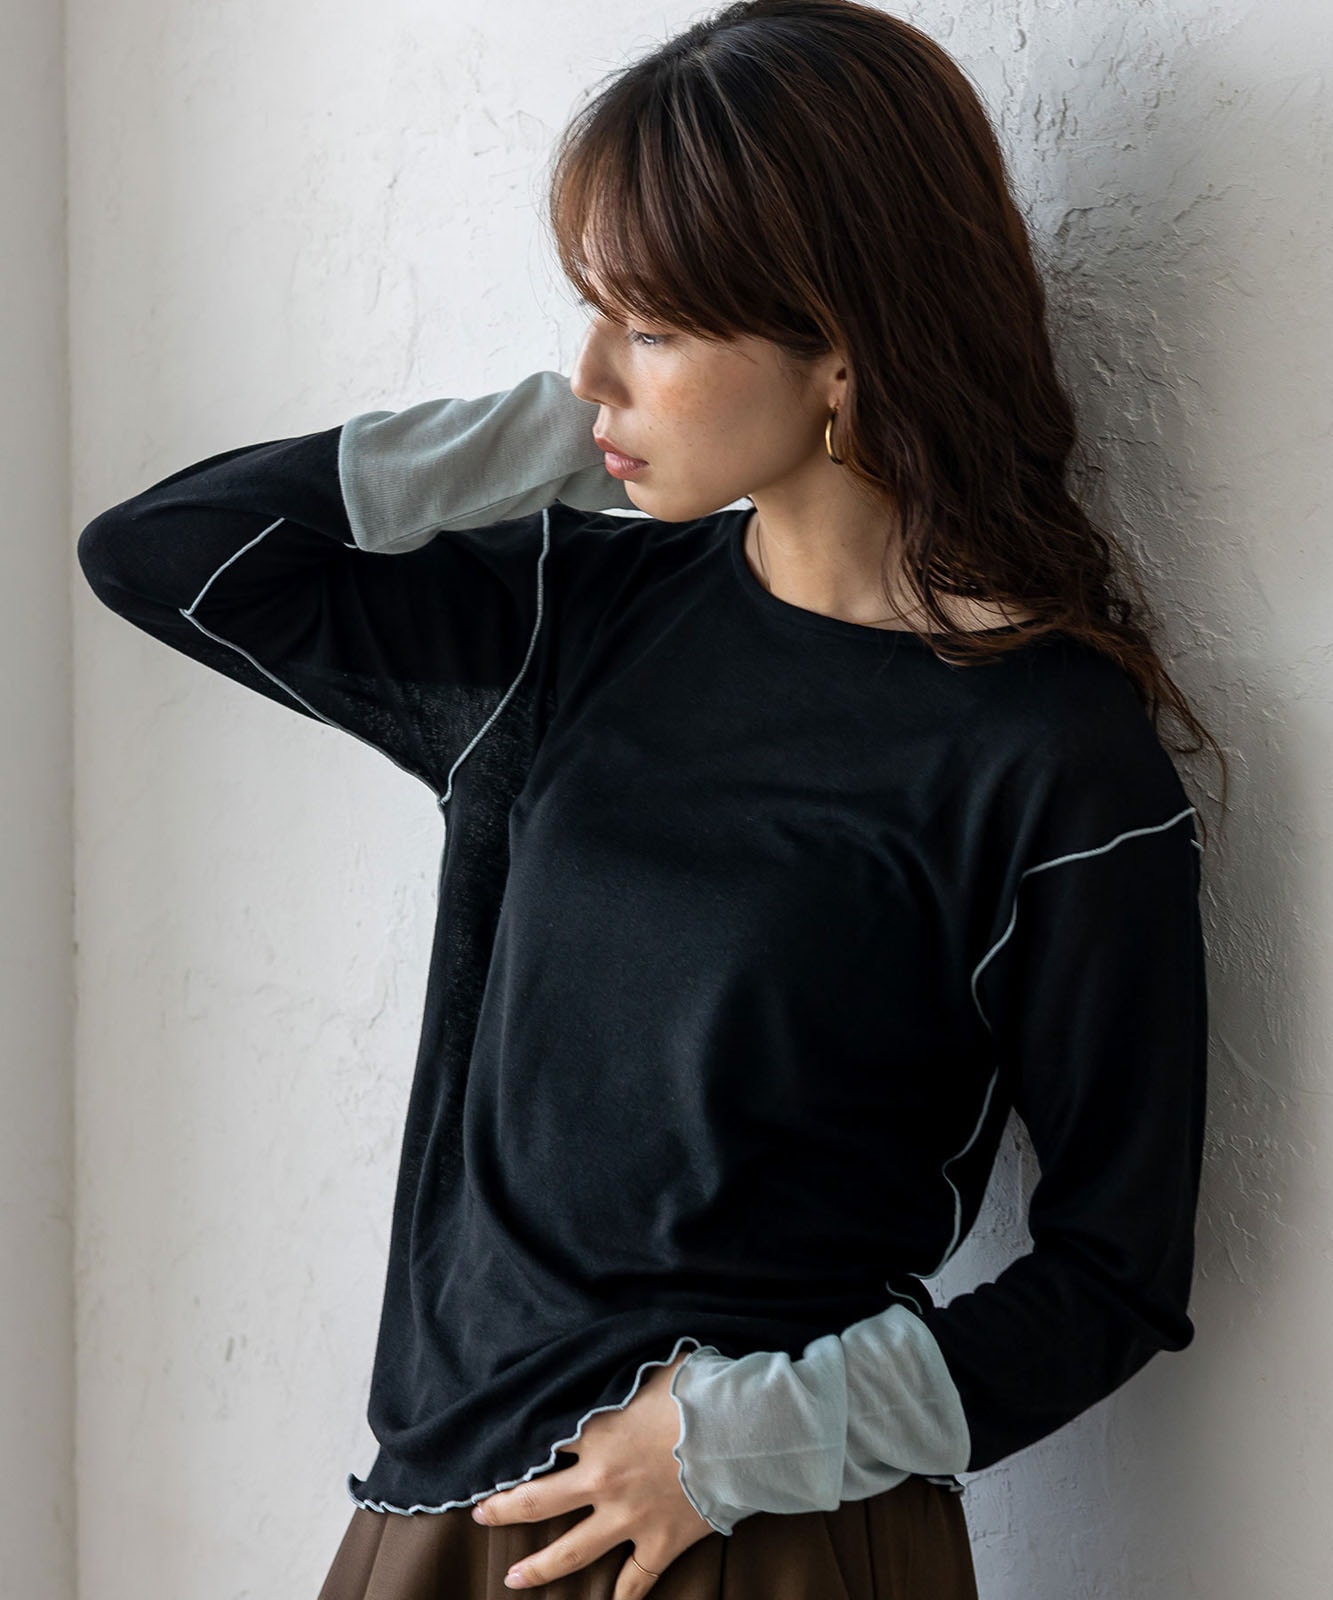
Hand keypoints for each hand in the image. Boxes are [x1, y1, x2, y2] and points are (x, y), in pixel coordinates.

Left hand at [472, 1352, 716, 1594]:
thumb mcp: (653, 1364)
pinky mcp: (659, 1543)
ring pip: (571, 1552)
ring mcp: (628, 1519)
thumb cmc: (698, 1390)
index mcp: (595, 1433)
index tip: (490, 1452)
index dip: (513, 1445)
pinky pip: (636, 1581)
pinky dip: (622, 1597)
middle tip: (480, 1515)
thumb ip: (623, 1367)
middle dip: (502, 1510)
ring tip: (513, 1579)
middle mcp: (601, 1481)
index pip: (540, 1439)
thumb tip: (609, 1351)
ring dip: (539, 1568)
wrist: (739, 1433)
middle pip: (536, 1502)